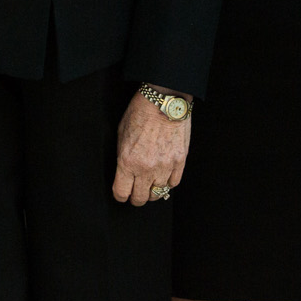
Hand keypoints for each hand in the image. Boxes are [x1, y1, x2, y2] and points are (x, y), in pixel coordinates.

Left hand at [112, 89, 189, 205]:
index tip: (122, 193)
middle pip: (140, 198)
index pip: (122, 193)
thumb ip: (122, 157)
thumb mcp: (121, 133)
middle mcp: (146, 168)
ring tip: (150, 184)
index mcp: (127, 161)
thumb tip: (124, 172)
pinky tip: (163, 176)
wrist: (163, 101)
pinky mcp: (179, 162)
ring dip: (153, 191)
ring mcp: (165, 167)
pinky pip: (173, 183)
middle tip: (136, 192)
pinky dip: (168, 182)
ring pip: (158, 194)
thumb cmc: (140, 113)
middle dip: (136, 197)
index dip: (120, 195)